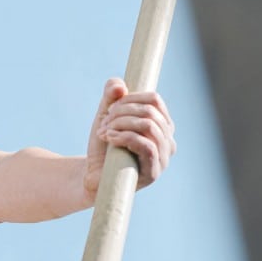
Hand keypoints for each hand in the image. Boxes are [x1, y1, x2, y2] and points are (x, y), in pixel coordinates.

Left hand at [84, 78, 176, 198]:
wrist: (93, 175)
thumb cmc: (103, 146)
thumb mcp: (105, 115)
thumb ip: (110, 96)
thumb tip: (120, 85)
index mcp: (161, 125)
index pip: (154, 100)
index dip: (130, 98)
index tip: (109, 108)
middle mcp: (168, 141)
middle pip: (150, 112)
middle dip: (121, 112)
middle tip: (104, 122)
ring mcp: (163, 158)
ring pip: (149, 126)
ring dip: (121, 124)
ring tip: (104, 131)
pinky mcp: (154, 172)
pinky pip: (146, 146)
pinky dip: (124, 137)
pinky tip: (109, 138)